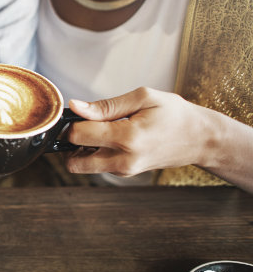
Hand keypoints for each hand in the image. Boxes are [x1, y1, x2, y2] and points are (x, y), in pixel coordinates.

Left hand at [64, 87, 214, 176]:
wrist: (200, 139)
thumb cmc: (174, 114)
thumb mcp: (143, 98)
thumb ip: (106, 106)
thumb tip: (76, 107)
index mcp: (127, 138)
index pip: (77, 136)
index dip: (72, 122)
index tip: (80, 112)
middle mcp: (123, 160)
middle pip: (73, 162)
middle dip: (70, 143)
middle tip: (84, 125)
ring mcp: (124, 171)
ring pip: (83, 166)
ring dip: (82, 149)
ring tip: (102, 130)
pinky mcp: (125, 173)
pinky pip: (97, 166)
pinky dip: (95, 152)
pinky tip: (112, 137)